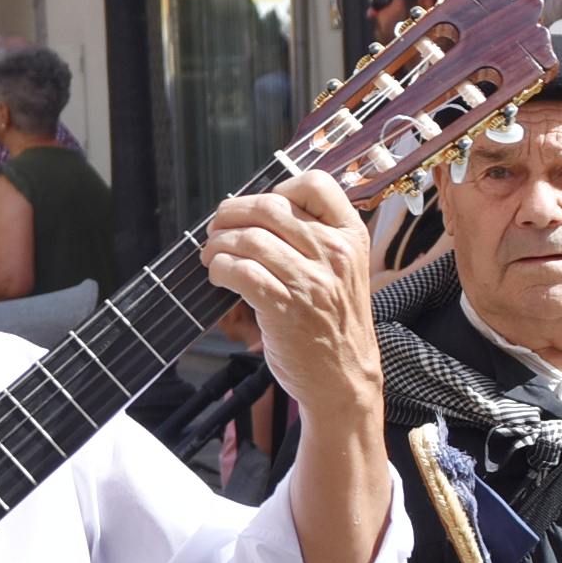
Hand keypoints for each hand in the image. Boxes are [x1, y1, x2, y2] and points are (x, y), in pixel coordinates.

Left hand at [200, 171, 381, 436]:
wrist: (345, 378)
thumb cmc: (335, 322)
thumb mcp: (343, 271)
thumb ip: (314, 239)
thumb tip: (256, 212)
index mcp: (350, 237)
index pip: (316, 184)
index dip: (279, 188)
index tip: (260, 208)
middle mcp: (334, 254)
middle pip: (270, 206)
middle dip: (231, 213)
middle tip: (217, 229)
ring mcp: (311, 281)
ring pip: (250, 238)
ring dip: (218, 243)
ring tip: (211, 255)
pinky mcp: (285, 308)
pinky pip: (241, 271)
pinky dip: (220, 268)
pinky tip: (218, 276)